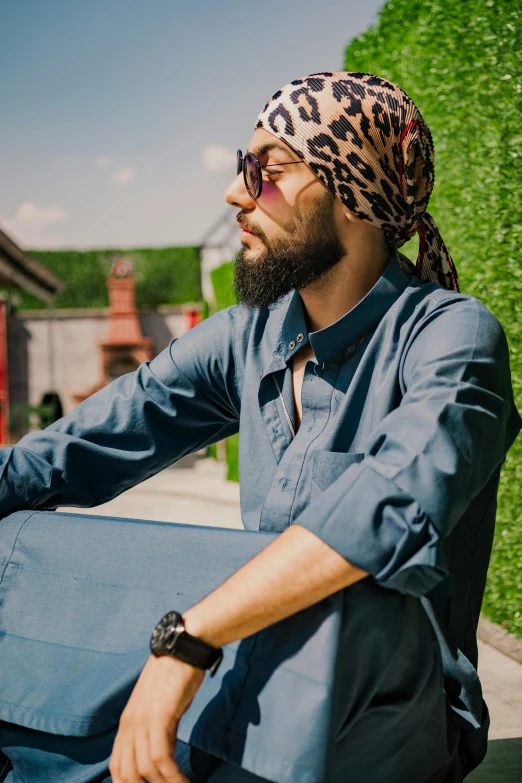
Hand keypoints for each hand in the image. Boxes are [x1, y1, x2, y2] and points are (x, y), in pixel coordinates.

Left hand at [109, 654, 204, 782]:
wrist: (182, 647)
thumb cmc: (174, 674)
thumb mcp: (158, 705)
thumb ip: (155, 729)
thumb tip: (161, 753)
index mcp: (127, 722)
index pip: (116, 766)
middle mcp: (130, 724)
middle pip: (126, 773)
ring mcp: (143, 721)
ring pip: (144, 769)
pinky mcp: (159, 716)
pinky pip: (160, 757)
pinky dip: (172, 775)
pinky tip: (184, 781)